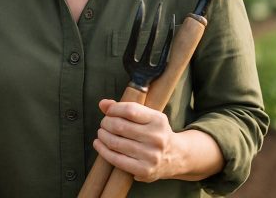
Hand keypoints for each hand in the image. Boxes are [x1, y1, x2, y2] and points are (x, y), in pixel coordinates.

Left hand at [93, 99, 224, 182]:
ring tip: (101, 133)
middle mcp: (156, 138)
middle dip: (106, 122)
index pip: (130, 110)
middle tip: (104, 123)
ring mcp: (150, 156)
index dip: (114, 109)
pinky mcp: (144, 170)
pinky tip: (99, 144)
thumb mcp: (148, 117)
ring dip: (102, 136)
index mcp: (158, 120)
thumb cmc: (156, 132)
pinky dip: (103, 150)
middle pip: (120, 126)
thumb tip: (102, 104)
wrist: (176, 156)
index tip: (108, 111)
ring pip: (115, 142)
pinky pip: (116, 159)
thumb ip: (125, 108)